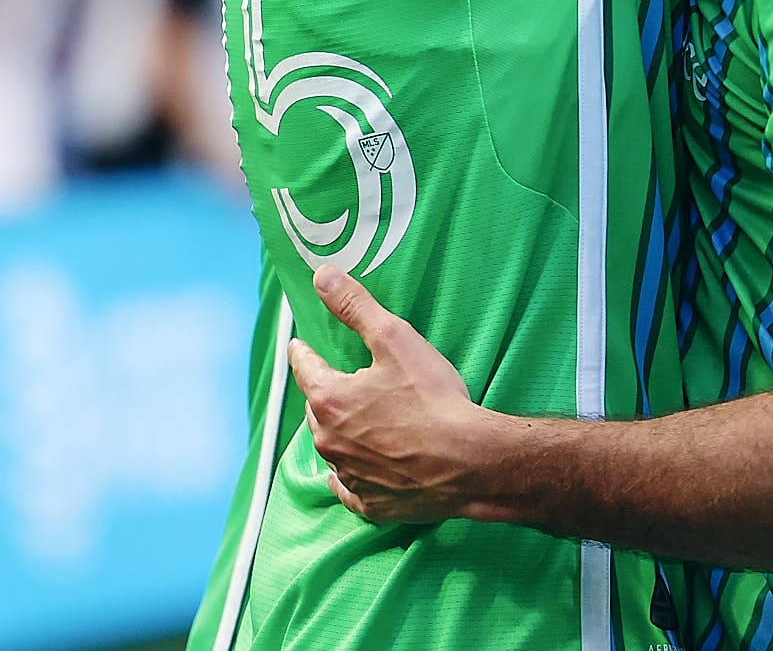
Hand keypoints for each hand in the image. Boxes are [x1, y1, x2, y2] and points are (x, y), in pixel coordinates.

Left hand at [290, 267, 495, 523]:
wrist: (467, 461)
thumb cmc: (431, 398)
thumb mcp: (395, 339)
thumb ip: (355, 307)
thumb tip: (321, 275)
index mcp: (330, 400)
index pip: (305, 368)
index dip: (303, 352)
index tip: (299, 345)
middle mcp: (329, 442)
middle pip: (316, 408)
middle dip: (323, 392)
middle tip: (336, 379)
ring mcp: (348, 476)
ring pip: (331, 447)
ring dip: (338, 432)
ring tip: (351, 420)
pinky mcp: (369, 504)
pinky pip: (348, 487)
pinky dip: (349, 474)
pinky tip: (357, 468)